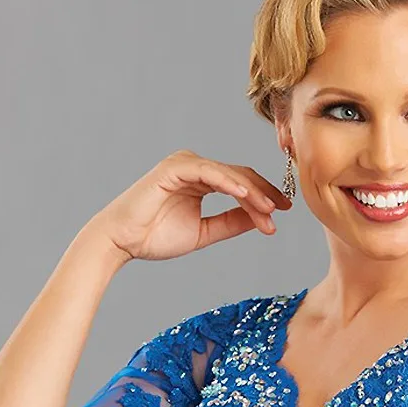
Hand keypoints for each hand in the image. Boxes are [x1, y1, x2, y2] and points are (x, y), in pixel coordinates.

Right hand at [87, 149, 292, 262]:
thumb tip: (261, 219)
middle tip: (283, 211)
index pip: (241, 184)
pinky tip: (246, 196)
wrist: (123, 241)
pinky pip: (209, 173)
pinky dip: (229, 183)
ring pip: (229, 175)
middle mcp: (195, 167)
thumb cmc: (156, 237)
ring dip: (251, 193)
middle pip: (240, 176)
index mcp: (202, 180)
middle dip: (264, 195)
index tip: (284, 212)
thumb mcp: (205, 232)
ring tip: (269, 210)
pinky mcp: (174, 168)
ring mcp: (185, 164)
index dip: (264, 197)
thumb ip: (231, 223)